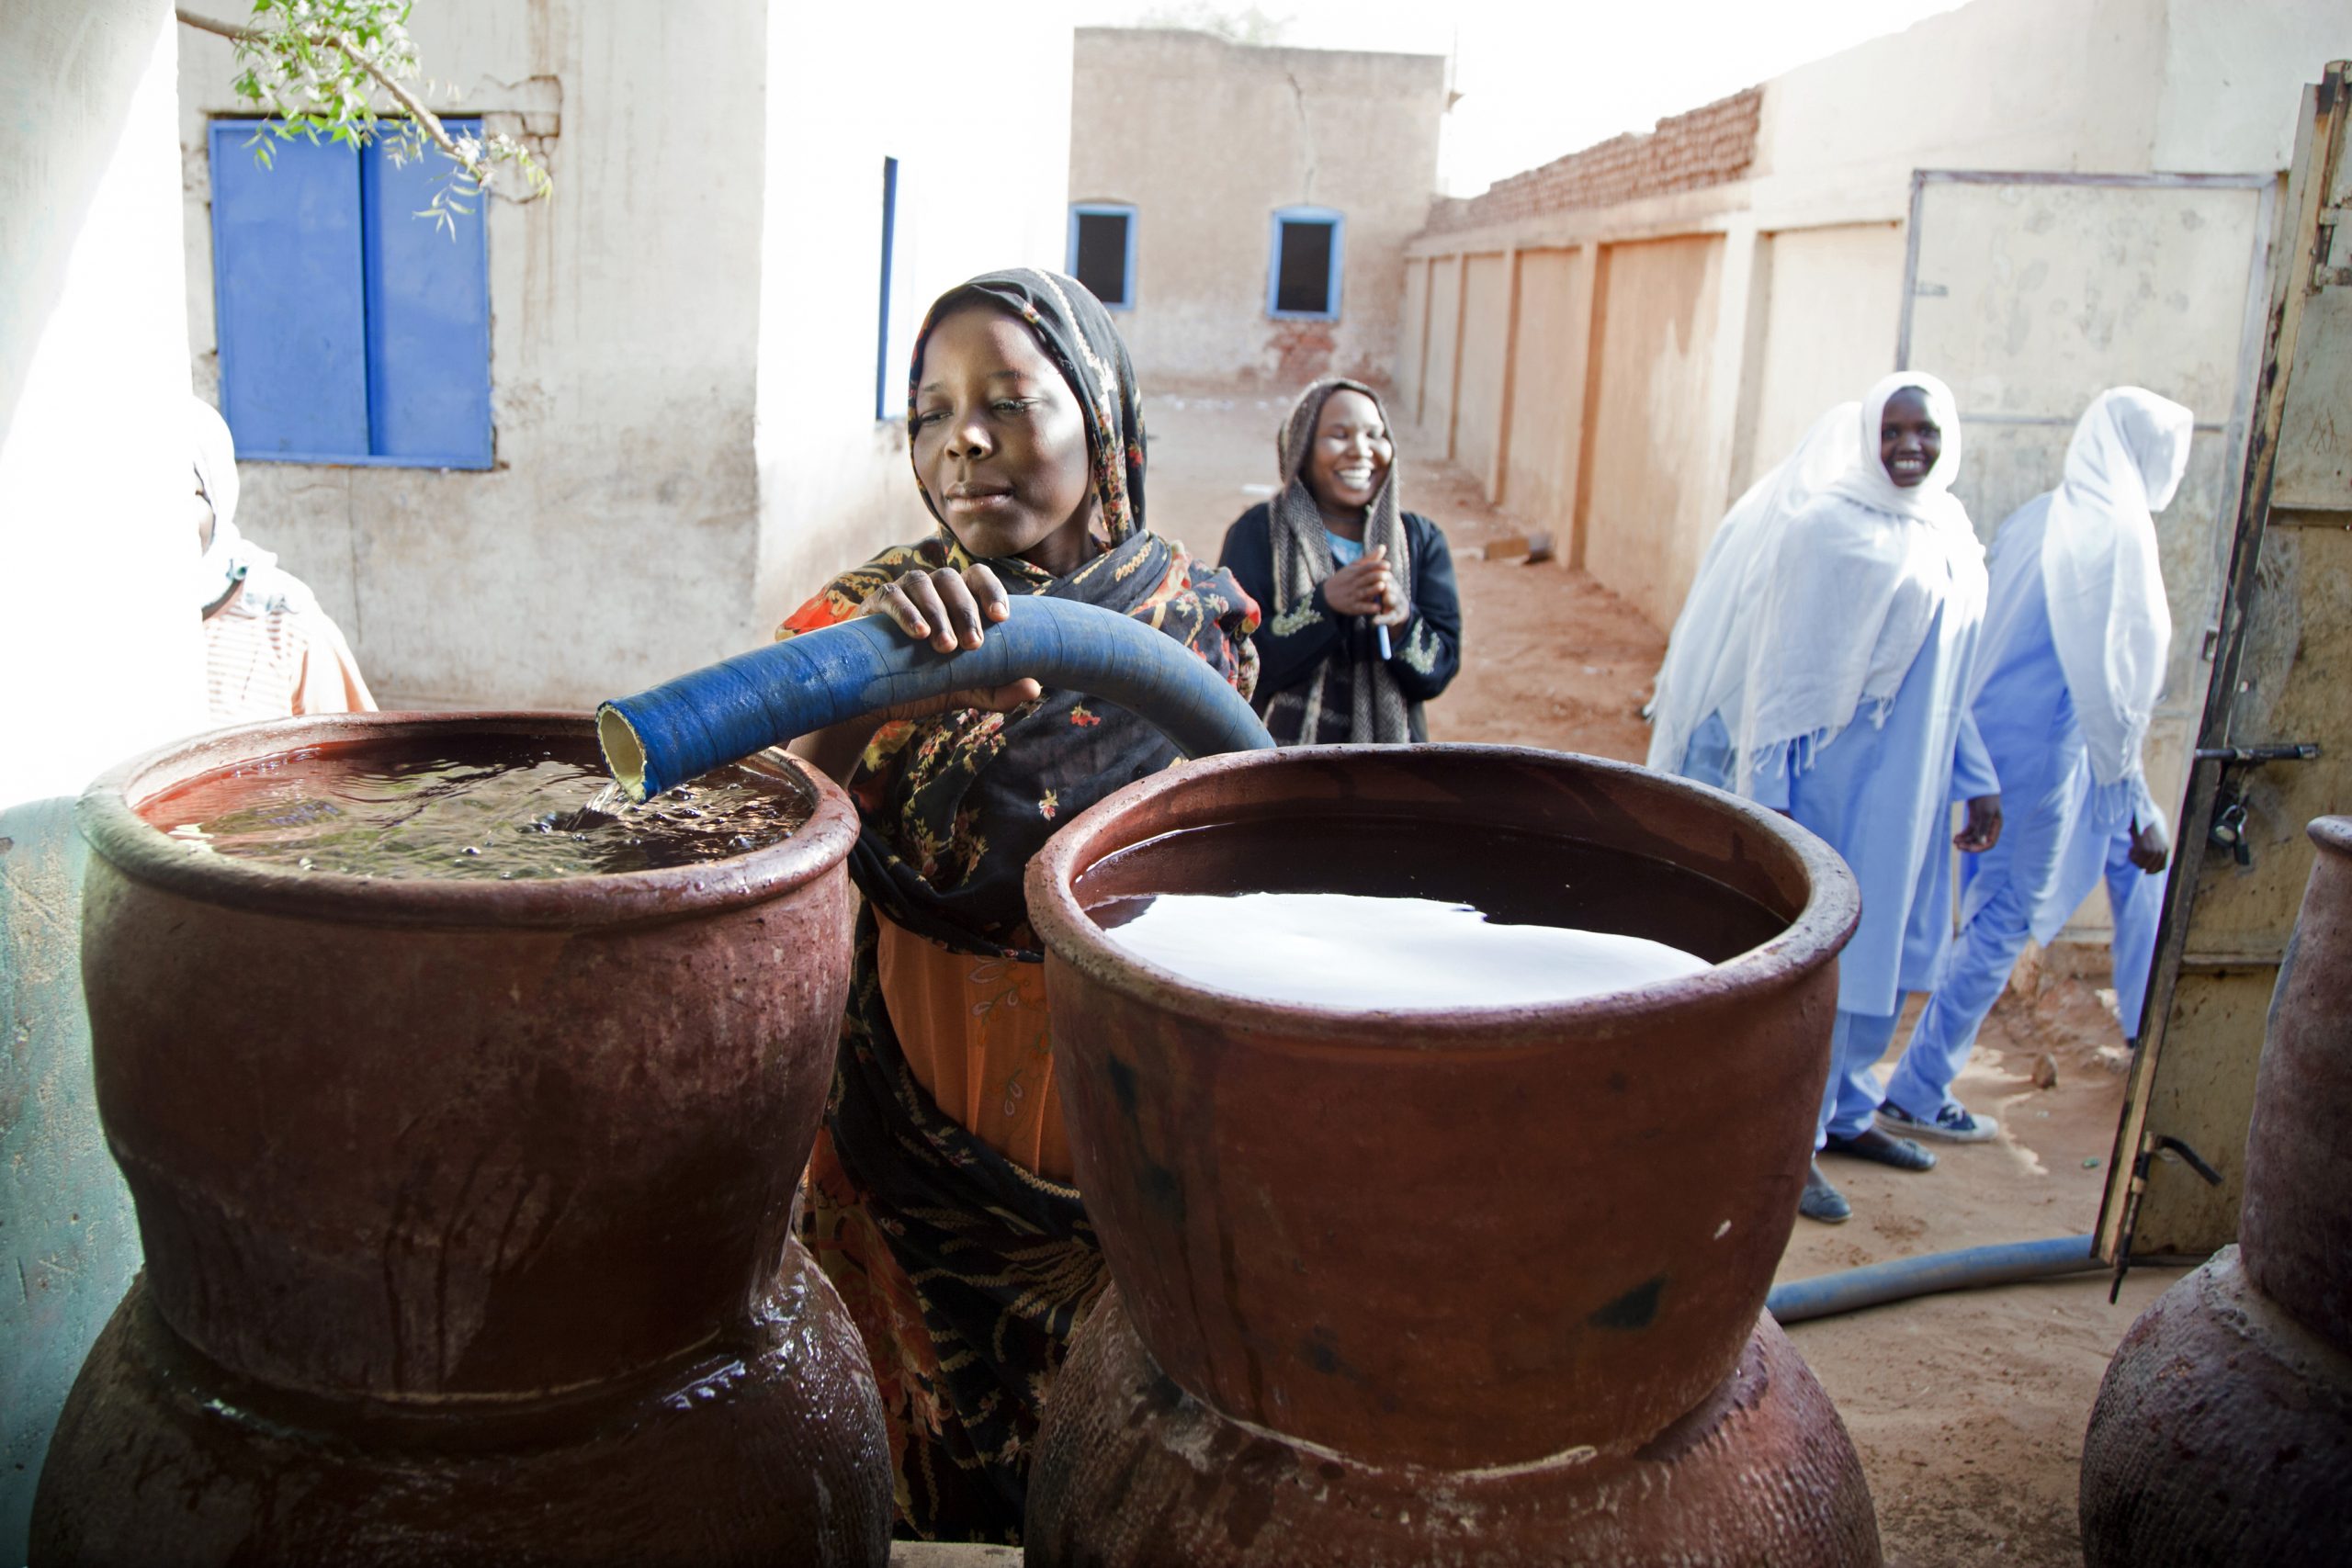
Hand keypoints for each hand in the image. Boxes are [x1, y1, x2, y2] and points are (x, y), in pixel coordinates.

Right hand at [857, 564, 1042, 716]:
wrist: (877, 700)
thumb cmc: (927, 685)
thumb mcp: (966, 691)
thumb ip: (999, 690)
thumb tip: (1035, 687)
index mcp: (957, 599)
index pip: (979, 577)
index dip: (992, 590)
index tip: (1002, 618)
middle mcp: (931, 589)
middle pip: (952, 580)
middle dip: (965, 611)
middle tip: (973, 645)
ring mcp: (902, 592)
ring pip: (922, 583)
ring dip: (937, 612)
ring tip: (945, 646)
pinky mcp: (875, 605)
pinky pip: (892, 596)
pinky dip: (906, 611)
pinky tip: (919, 633)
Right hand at [1323, 545, 1401, 619]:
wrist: (1326, 595)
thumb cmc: (1344, 578)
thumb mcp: (1354, 566)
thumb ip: (1369, 558)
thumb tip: (1383, 547)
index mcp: (1355, 572)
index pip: (1367, 567)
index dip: (1377, 565)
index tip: (1387, 565)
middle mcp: (1354, 583)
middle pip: (1366, 579)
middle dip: (1377, 576)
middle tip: (1388, 576)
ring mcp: (1353, 595)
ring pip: (1364, 592)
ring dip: (1373, 590)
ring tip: (1382, 586)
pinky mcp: (1352, 607)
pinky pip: (1361, 607)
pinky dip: (1368, 608)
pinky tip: (1377, 608)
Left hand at [1955, 794, 2001, 853]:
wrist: (1980, 784)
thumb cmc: (1986, 798)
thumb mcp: (1986, 813)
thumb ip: (1983, 828)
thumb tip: (1980, 842)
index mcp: (1996, 827)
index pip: (1990, 843)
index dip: (1980, 848)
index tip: (1969, 849)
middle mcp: (1990, 826)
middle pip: (1980, 841)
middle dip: (1969, 845)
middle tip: (1959, 847)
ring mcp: (1982, 822)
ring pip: (1973, 837)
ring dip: (1964, 841)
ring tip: (1955, 841)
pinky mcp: (1974, 818)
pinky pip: (1968, 831)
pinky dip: (1962, 835)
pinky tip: (1955, 838)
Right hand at [2128, 815, 2170, 873]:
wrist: (2142, 818)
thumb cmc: (2147, 828)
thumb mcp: (2158, 840)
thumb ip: (2158, 851)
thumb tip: (2151, 864)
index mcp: (2166, 850)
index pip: (2162, 867)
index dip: (2153, 870)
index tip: (2146, 870)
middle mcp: (2161, 852)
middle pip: (2150, 868)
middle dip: (2141, 864)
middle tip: (2136, 857)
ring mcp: (2152, 851)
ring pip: (2141, 865)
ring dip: (2135, 859)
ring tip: (2133, 851)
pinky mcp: (2143, 849)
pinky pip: (2134, 859)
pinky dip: (2131, 855)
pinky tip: (2131, 849)